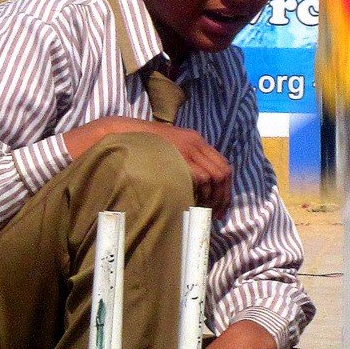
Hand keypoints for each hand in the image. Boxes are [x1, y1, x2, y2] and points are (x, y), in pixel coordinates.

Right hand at [61, 117, 232, 215]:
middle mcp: (196, 143)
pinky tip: (195, 203)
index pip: (223, 164)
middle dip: (224, 196)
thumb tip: (196, 188)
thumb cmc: (141, 147)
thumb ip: (184, 163)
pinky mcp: (181, 158)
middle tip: (218, 214)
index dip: (226, 187)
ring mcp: (189, 149)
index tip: (221, 206)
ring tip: (205, 211)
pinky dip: (202, 192)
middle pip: (223, 171)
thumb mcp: (168, 151)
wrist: (123, 133)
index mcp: (196, 140)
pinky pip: (202, 178)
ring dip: (214, 197)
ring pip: (215, 176)